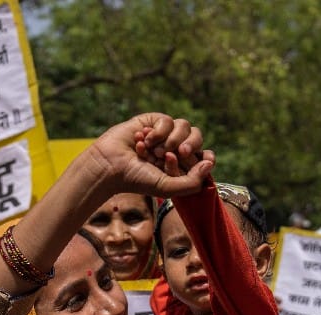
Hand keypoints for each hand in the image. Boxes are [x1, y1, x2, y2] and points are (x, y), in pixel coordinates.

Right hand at [86, 113, 214, 197]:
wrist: (111, 165)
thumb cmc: (136, 179)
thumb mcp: (167, 187)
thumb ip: (192, 182)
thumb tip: (209, 163)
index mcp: (181, 165)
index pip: (203, 156)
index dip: (203, 157)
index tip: (203, 158)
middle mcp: (175, 148)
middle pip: (197, 138)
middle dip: (187, 146)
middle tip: (172, 155)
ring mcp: (165, 134)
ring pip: (184, 126)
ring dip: (170, 140)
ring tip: (153, 151)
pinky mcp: (154, 121)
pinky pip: (168, 120)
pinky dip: (157, 132)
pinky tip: (142, 141)